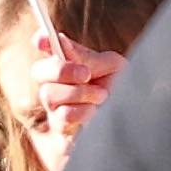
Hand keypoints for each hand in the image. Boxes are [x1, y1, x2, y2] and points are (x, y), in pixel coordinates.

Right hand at [28, 28, 121, 168]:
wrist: (133, 124)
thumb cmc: (121, 90)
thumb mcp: (110, 67)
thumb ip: (86, 56)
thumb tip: (60, 40)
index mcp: (69, 63)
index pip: (45, 46)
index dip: (41, 41)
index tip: (42, 40)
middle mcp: (56, 84)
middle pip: (38, 71)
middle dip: (61, 70)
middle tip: (86, 74)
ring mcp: (54, 109)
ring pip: (49, 94)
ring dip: (79, 93)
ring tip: (101, 96)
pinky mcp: (60, 131)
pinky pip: (61, 116)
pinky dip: (82, 111)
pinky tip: (95, 113)